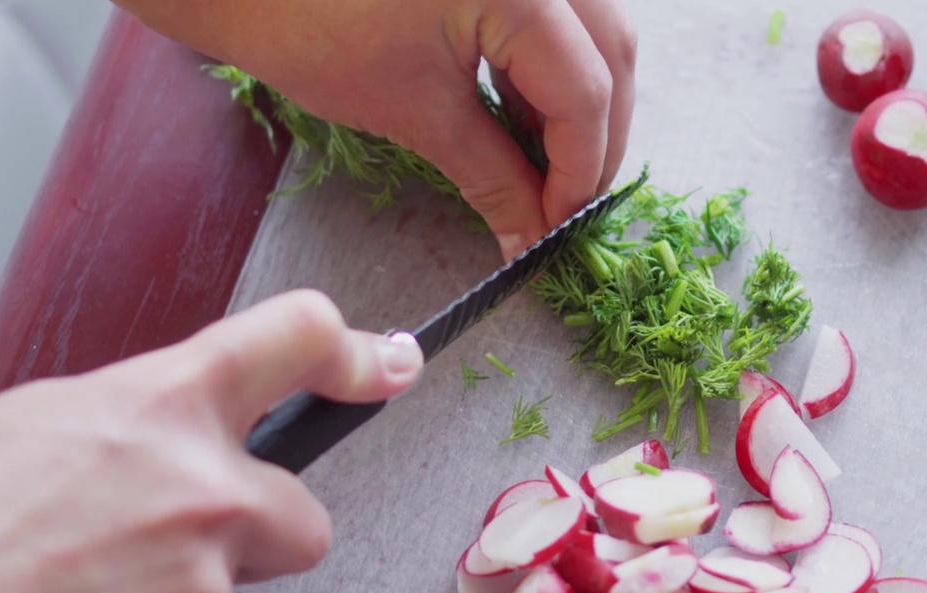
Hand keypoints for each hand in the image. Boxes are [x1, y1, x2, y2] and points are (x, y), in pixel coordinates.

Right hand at [0, 290, 421, 592]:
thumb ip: (137, 420)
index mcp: (163, 405)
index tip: (389, 363)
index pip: (296, 339)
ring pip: (235, 583)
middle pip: (305, 511)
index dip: (352, 350)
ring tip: (86, 588)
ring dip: (181, 587)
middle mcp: (206, 486)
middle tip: (178, 539)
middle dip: (259, 529)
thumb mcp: (46, 421)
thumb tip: (165, 432)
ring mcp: (204, 577)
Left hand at [116, 0, 637, 260]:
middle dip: (596, 138)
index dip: (580, 171)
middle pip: (613, 55)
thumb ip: (495, 177)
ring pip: (597, 35)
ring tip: (546, 167)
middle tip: (564, 204)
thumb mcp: (418, 114)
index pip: (586, 93)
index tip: (558, 227)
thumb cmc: (313, 30)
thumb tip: (533, 237)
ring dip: (580, 105)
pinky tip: (526, 120)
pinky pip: (558, 20)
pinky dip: (551, 73)